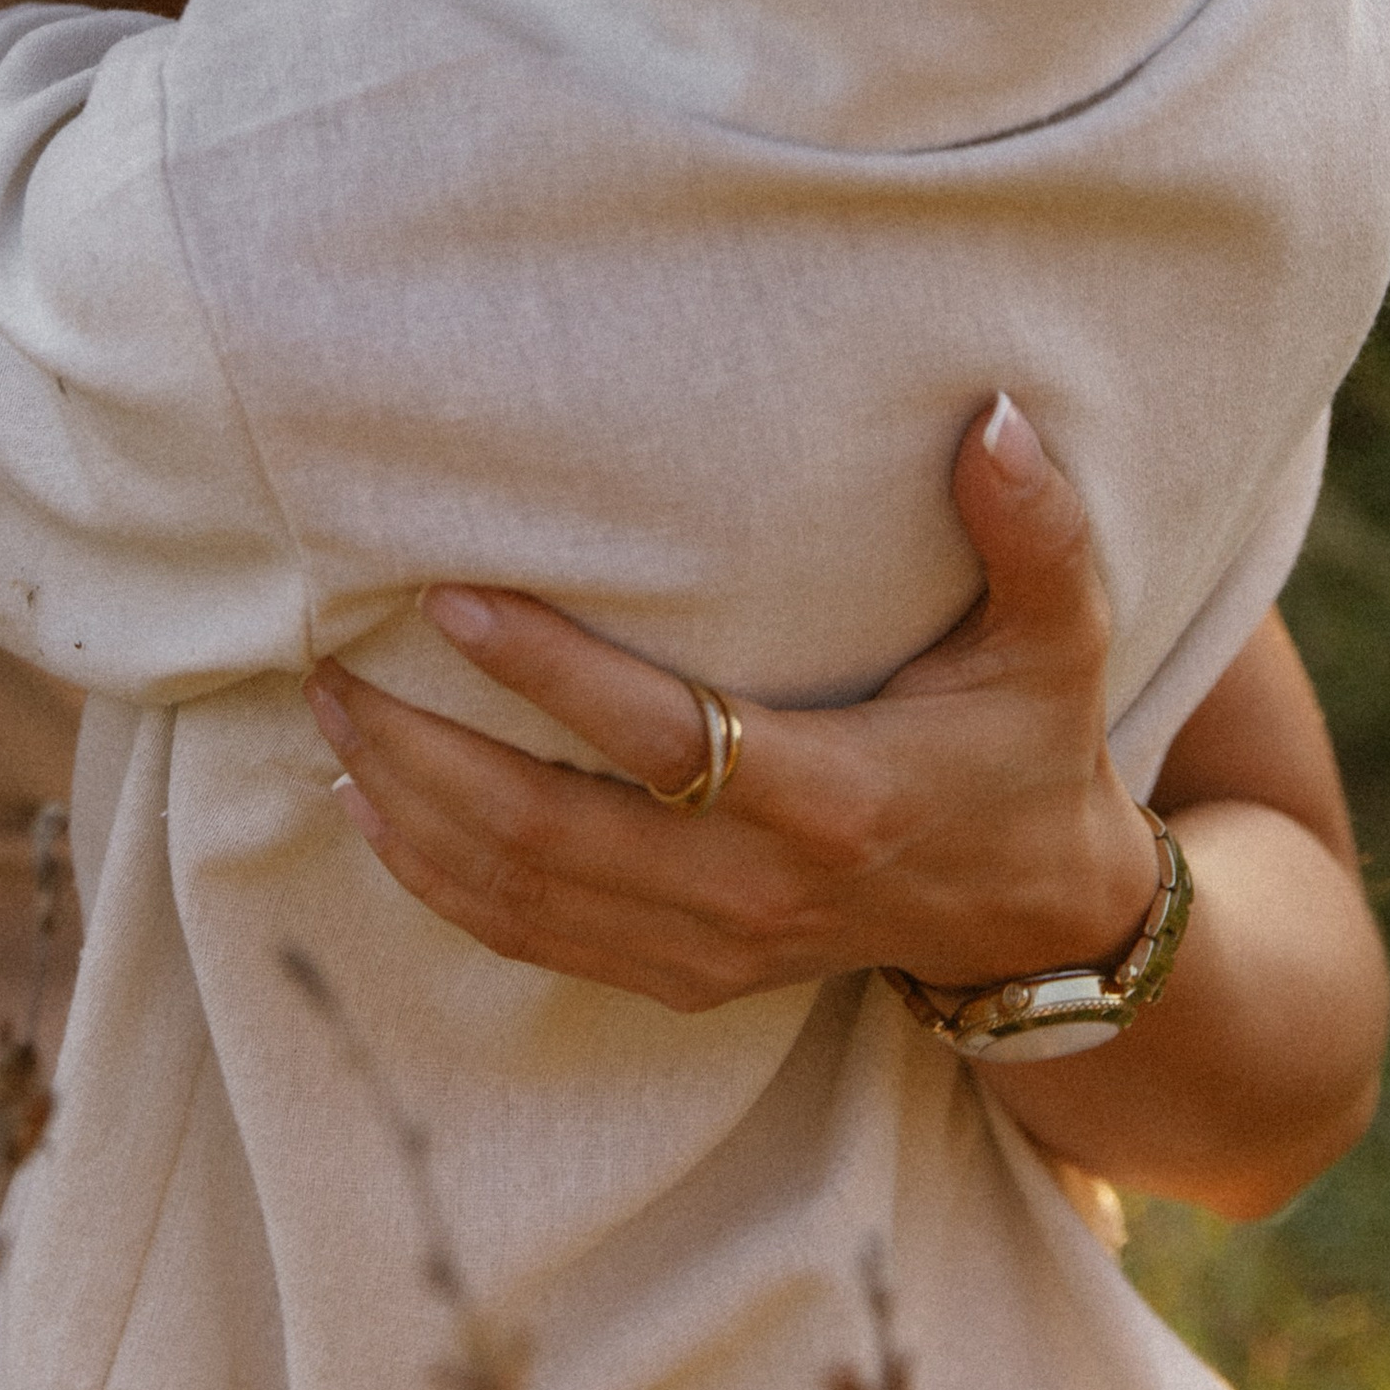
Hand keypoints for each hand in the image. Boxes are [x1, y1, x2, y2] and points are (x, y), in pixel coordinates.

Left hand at [304, 396, 1160, 1008]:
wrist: (1038, 922)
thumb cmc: (1030, 749)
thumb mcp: (1060, 641)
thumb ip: (1034, 532)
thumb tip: (992, 414)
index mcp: (830, 800)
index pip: (660, 740)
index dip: (548, 672)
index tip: (449, 597)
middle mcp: (755, 890)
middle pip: (548, 836)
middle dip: (423, 752)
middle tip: (330, 663)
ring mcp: (713, 947)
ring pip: (520, 899)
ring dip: (408, 813)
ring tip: (330, 717)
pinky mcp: (685, 974)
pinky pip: (533, 943)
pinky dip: (440, 884)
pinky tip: (373, 812)